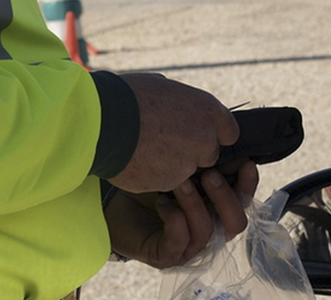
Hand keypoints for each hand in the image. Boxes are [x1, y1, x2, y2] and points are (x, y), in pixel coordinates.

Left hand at [104, 161, 258, 268]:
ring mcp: (187, 248)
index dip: (248, 185)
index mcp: (215, 211)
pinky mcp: (166, 256)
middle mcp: (207, 232)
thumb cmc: (146, 183)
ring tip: (179, 182)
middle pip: (236, 224)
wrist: (110, 202)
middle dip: (226, 198)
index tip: (245, 163)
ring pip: (206, 232)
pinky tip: (161, 201)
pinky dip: (174, 218)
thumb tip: (228, 141)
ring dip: (195, 204)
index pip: (243, 203)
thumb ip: (205, 162)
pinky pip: (180, 240)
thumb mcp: (180, 168)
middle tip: (209, 174)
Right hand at [108, 73, 239, 192]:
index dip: (212, 134)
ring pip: (185, 170)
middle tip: (164, 142)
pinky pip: (166, 181)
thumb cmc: (127, 97)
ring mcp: (188, 164)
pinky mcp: (170, 182)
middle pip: (209, 154)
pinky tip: (136, 160)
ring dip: (170, 164)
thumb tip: (179, 105)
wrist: (102, 122)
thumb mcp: (161, 87)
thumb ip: (180, 102)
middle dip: (191, 152)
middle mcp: (205, 139)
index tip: (197, 134)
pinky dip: (154, 174)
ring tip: (144, 149)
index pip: (229, 132)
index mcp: (207, 110)